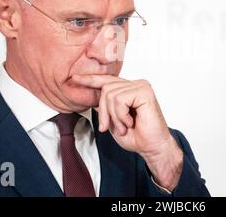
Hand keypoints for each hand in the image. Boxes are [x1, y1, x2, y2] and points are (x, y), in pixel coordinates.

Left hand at [72, 74, 182, 190]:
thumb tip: (91, 95)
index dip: (90, 79)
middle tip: (108, 127)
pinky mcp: (144, 91)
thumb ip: (104, 106)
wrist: (152, 147)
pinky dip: (121, 115)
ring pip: (111, 94)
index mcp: (129, 89)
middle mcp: (135, 84)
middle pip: (106, 88)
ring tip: (125, 126)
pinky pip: (120, 99)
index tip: (74, 78)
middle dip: (104, 111)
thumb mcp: (113, 119)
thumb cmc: (136, 136)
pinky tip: (130, 122)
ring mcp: (141, 86)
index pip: (107, 80)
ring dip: (114, 116)